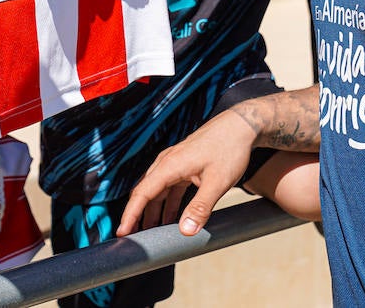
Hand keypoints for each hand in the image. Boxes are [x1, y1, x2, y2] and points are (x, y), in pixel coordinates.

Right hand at [117, 110, 255, 237]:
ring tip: (150, 233)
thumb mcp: (217, 182)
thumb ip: (200, 208)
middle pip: (145, 192)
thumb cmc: (230, 149)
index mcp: (170, 165)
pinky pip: (170, 187)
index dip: (130, 214)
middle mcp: (168, 163)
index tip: (122, 232)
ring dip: (153, 211)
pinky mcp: (185, 165)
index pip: (142, 193)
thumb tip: (186, 231)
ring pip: (157, 191)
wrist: (242, 126)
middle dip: (137, 215)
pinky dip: (167, 203)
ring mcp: (176, 163)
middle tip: (133, 238)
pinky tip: (170, 218)